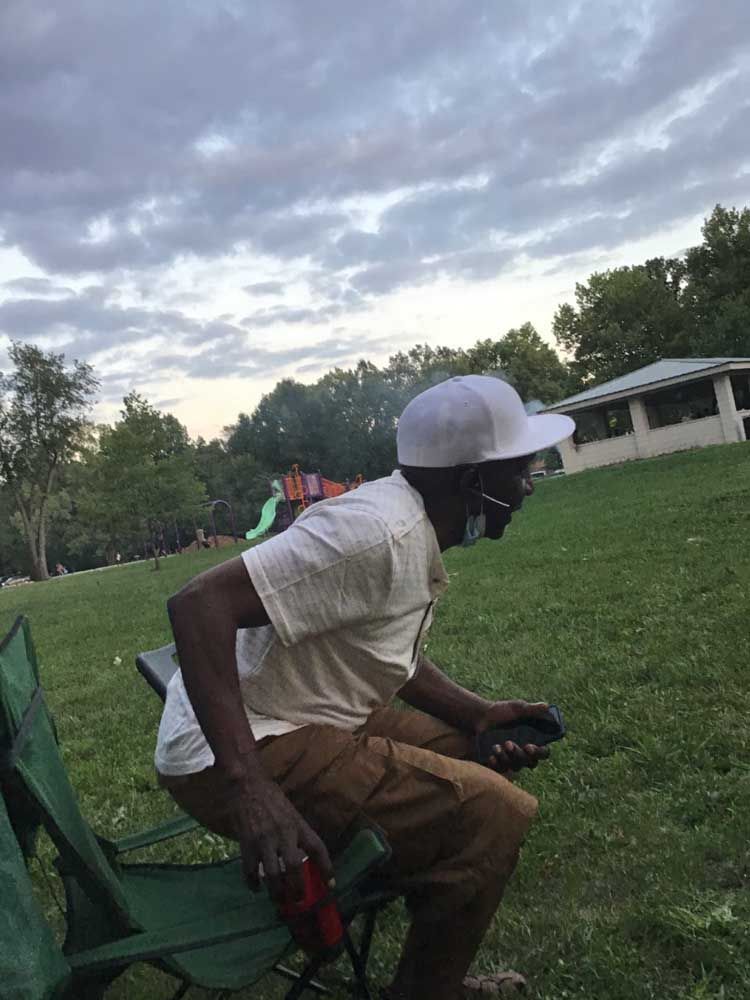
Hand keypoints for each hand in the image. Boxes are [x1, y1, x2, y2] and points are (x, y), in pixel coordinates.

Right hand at [228, 772, 332, 902]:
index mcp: (298, 824)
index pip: (317, 848)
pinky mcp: (247, 844)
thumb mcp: (291, 812)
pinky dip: (253, 884)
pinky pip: (250, 871)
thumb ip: (297, 833)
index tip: (331, 885)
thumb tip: (305, 857)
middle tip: (298, 900)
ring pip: (273, 874)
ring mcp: (264, 840)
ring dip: (277, 892)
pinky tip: (256, 888)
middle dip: (298, 888)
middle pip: (295, 867)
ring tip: (279, 900)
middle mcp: (284, 833)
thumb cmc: (271, 798)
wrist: (247, 786)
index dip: (326, 867)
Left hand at [475, 699, 551, 774]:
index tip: (530, 747)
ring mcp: (512, 759)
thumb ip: (532, 709)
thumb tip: (547, 707)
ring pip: (515, 767)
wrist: (481, 716)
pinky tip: (491, 757)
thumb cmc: (502, 711)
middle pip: (530, 762)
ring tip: (496, 747)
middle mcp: (525, 753)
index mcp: (534, 740)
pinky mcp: (498, 763)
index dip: (539, 752)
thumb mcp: (517, 708)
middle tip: (508, 744)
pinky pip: (500, 770)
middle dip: (520, 755)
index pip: (543, 752)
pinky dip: (497, 764)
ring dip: (506, 758)